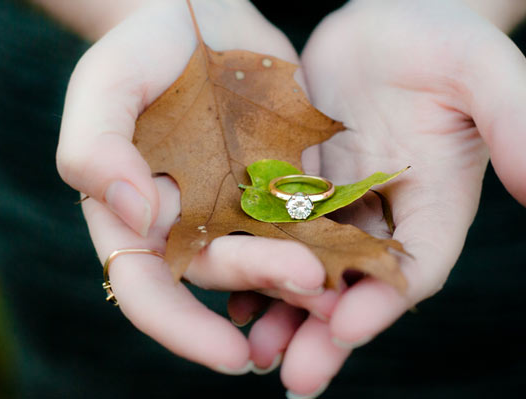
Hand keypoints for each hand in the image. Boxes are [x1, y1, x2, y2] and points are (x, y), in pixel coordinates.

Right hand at [57, 0, 336, 373]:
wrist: (198, 11)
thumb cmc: (140, 49)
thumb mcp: (104, 87)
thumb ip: (96, 150)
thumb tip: (134, 216)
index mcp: (137, 216)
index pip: (149, 291)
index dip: (182, 330)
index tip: (230, 354)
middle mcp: (189, 222)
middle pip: (223, 272)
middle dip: (266, 281)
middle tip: (312, 280)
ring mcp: (237, 203)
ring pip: (271, 254)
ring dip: (307, 274)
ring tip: (344, 279)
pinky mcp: (280, 178)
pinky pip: (305, 215)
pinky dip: (330, 234)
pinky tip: (360, 244)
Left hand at [239, 0, 525, 395]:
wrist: (384, 21)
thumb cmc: (439, 37)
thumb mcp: (481, 71)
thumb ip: (514, 122)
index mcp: (430, 205)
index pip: (411, 267)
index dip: (381, 300)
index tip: (345, 326)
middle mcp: (380, 215)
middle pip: (353, 285)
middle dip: (325, 331)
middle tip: (296, 377)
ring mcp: (334, 203)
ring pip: (306, 268)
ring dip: (282, 312)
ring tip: (256, 351)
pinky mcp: (293, 183)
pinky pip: (271, 232)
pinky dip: (252, 263)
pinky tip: (227, 291)